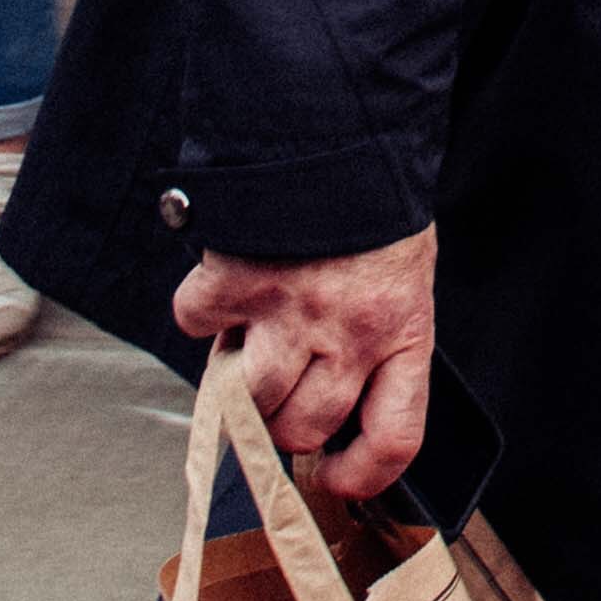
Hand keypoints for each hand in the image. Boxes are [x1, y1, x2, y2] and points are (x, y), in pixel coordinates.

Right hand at [175, 225, 439, 502]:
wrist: (337, 123)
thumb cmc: (373, 203)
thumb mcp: (400, 275)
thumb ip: (378, 337)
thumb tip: (331, 404)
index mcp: (404, 330)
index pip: (394, 438)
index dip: (362, 475)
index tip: (335, 477)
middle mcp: (350, 331)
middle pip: (303, 428)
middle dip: (284, 423)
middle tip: (279, 392)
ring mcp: (289, 309)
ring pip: (248, 399)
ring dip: (238, 383)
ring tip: (246, 348)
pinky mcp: (236, 279)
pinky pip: (196, 325)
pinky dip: (200, 310)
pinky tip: (223, 284)